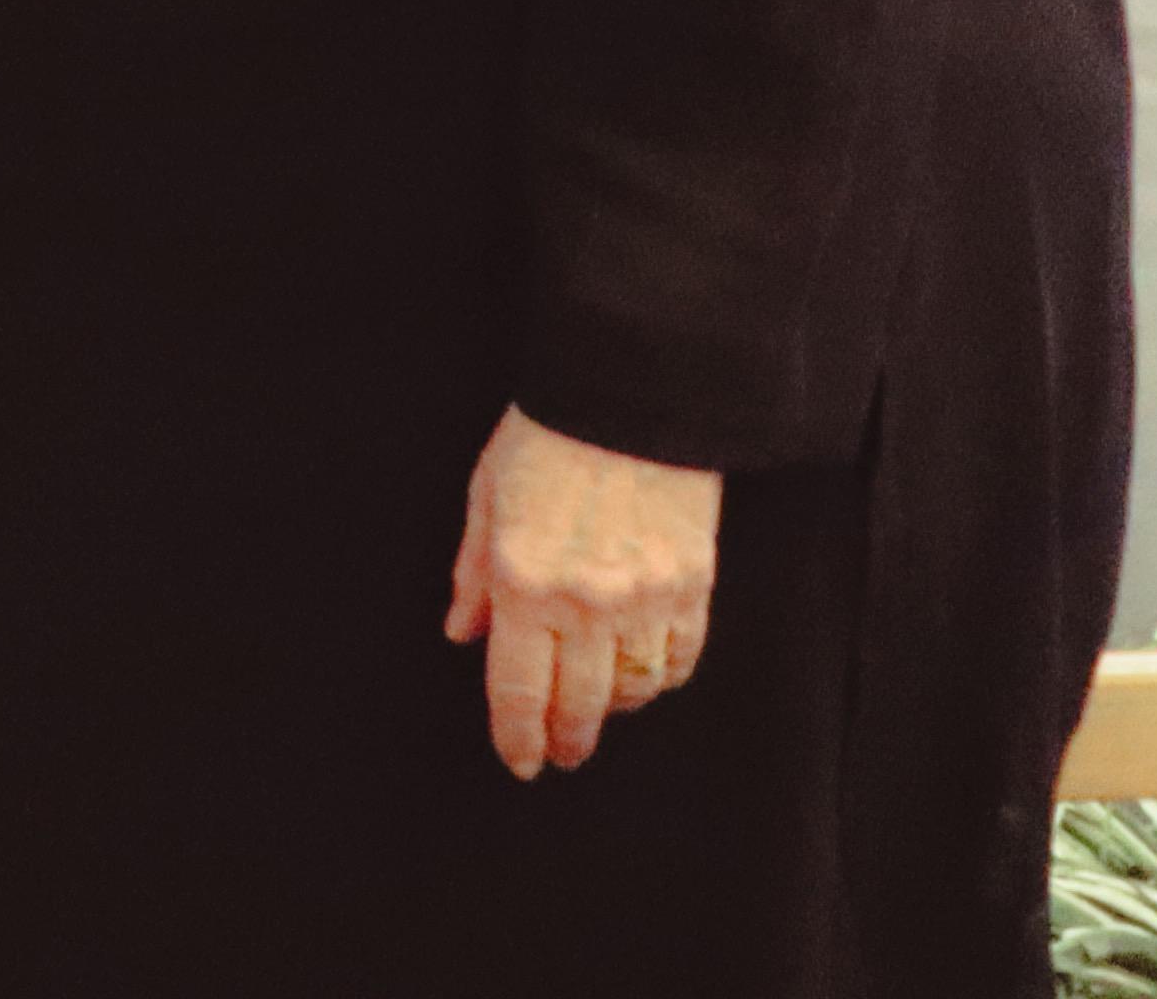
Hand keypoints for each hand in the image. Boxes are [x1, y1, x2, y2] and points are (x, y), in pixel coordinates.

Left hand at [442, 402, 721, 777]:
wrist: (630, 395)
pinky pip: (680, 659)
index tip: (519, 761)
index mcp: (524, 581)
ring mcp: (647, 598)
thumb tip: (462, 636)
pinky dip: (660, 678)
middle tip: (560, 754)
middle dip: (567, 739)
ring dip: (615, 710)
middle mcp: (587, 601)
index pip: (518, 688)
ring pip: (636, 690)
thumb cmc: (544, 440)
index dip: (517, 736)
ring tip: (599, 710)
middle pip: (581, 705)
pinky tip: (642, 675)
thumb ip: (472, 575)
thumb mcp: (485, 498)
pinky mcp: (694, 586)